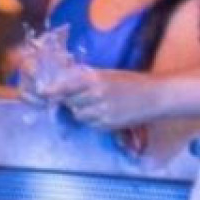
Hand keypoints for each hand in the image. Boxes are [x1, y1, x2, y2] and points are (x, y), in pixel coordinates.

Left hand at [44, 68, 163, 129]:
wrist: (157, 97)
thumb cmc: (134, 82)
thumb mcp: (110, 75)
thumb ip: (88, 80)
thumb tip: (65, 85)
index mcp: (96, 78)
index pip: (66, 85)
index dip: (52, 90)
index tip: (42, 93)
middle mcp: (96, 94)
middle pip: (69, 101)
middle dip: (72, 100)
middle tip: (85, 97)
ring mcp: (101, 111)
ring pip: (78, 114)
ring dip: (83, 111)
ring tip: (99, 105)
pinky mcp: (107, 124)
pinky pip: (90, 124)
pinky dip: (94, 120)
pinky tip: (108, 113)